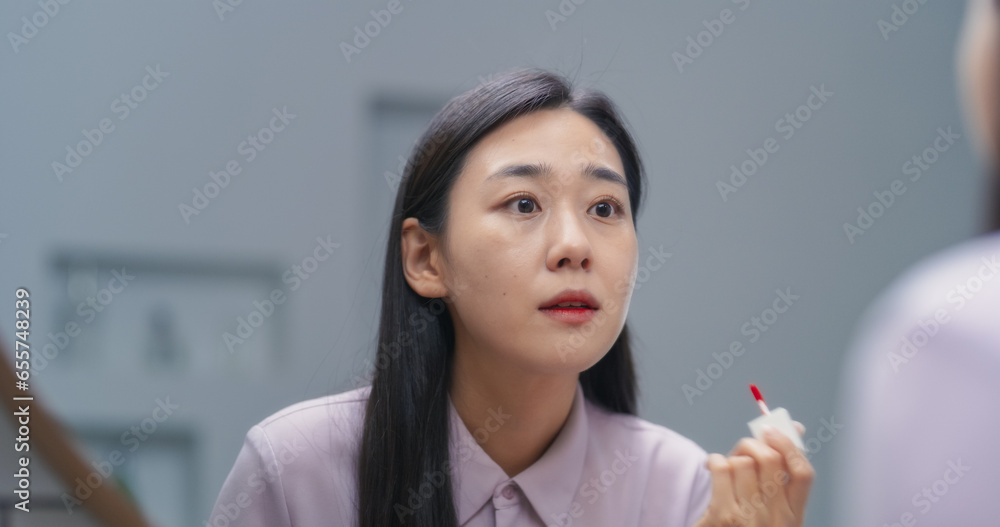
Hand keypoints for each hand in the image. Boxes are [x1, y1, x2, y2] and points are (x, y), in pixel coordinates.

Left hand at [693, 421, 813, 525]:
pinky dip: (714, 460)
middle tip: (743, 448)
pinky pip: (721, 469)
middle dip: (753, 443)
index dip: (789, 445)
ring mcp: (749, 517)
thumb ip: (782, 476)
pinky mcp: (723, 516)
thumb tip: (796, 428)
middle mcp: (775, 517)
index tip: (772, 430)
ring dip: (731, 455)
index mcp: (794, 516)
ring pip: (743, 462)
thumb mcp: (774, 511)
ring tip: (727, 465)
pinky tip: (712, 468)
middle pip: (770, 460)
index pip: (803, 473)